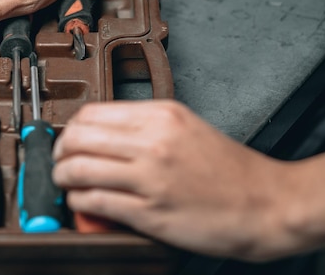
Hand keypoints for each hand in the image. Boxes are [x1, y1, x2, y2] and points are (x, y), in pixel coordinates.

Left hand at [52, 100, 304, 261]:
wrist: (266, 203)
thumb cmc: (229, 169)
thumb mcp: (186, 127)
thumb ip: (144, 126)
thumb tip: (103, 132)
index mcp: (161, 115)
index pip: (92, 112)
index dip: (72, 127)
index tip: (69, 137)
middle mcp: (153, 141)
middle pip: (79, 137)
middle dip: (59, 150)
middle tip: (59, 159)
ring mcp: (150, 177)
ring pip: (79, 168)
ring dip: (61, 176)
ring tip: (63, 180)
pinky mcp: (150, 211)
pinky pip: (96, 200)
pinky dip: (78, 200)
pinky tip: (80, 201)